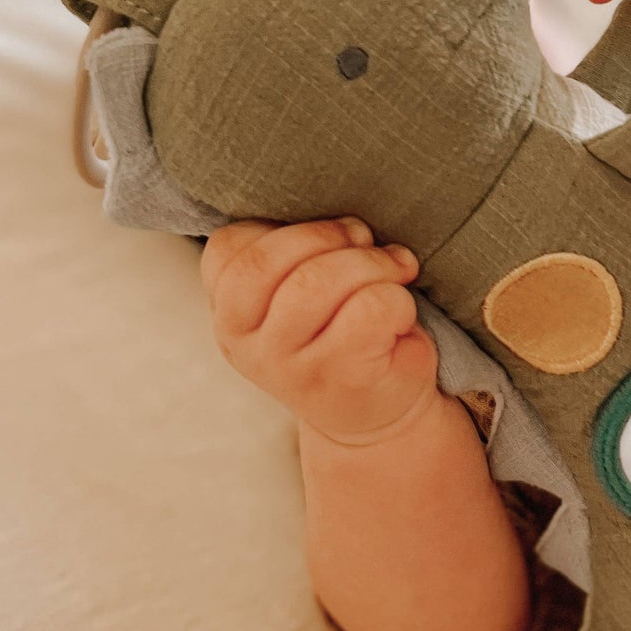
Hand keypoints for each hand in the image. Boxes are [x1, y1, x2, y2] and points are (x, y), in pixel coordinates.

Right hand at [201, 217, 435, 443]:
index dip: (285, 226)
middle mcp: (247, 344)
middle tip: (369, 243)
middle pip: (269, 262)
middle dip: (330, 237)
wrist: (381, 414)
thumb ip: (296, 252)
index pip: (229, 248)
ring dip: (371, 264)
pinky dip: (397, 298)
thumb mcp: (300, 292)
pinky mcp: (340, 378)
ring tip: (395, 272)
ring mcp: (289, 367)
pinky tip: (401, 314)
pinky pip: (369, 309)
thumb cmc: (343, 334)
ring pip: (317, 281)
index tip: (331, 234)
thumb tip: (346, 216)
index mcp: (230, 313)